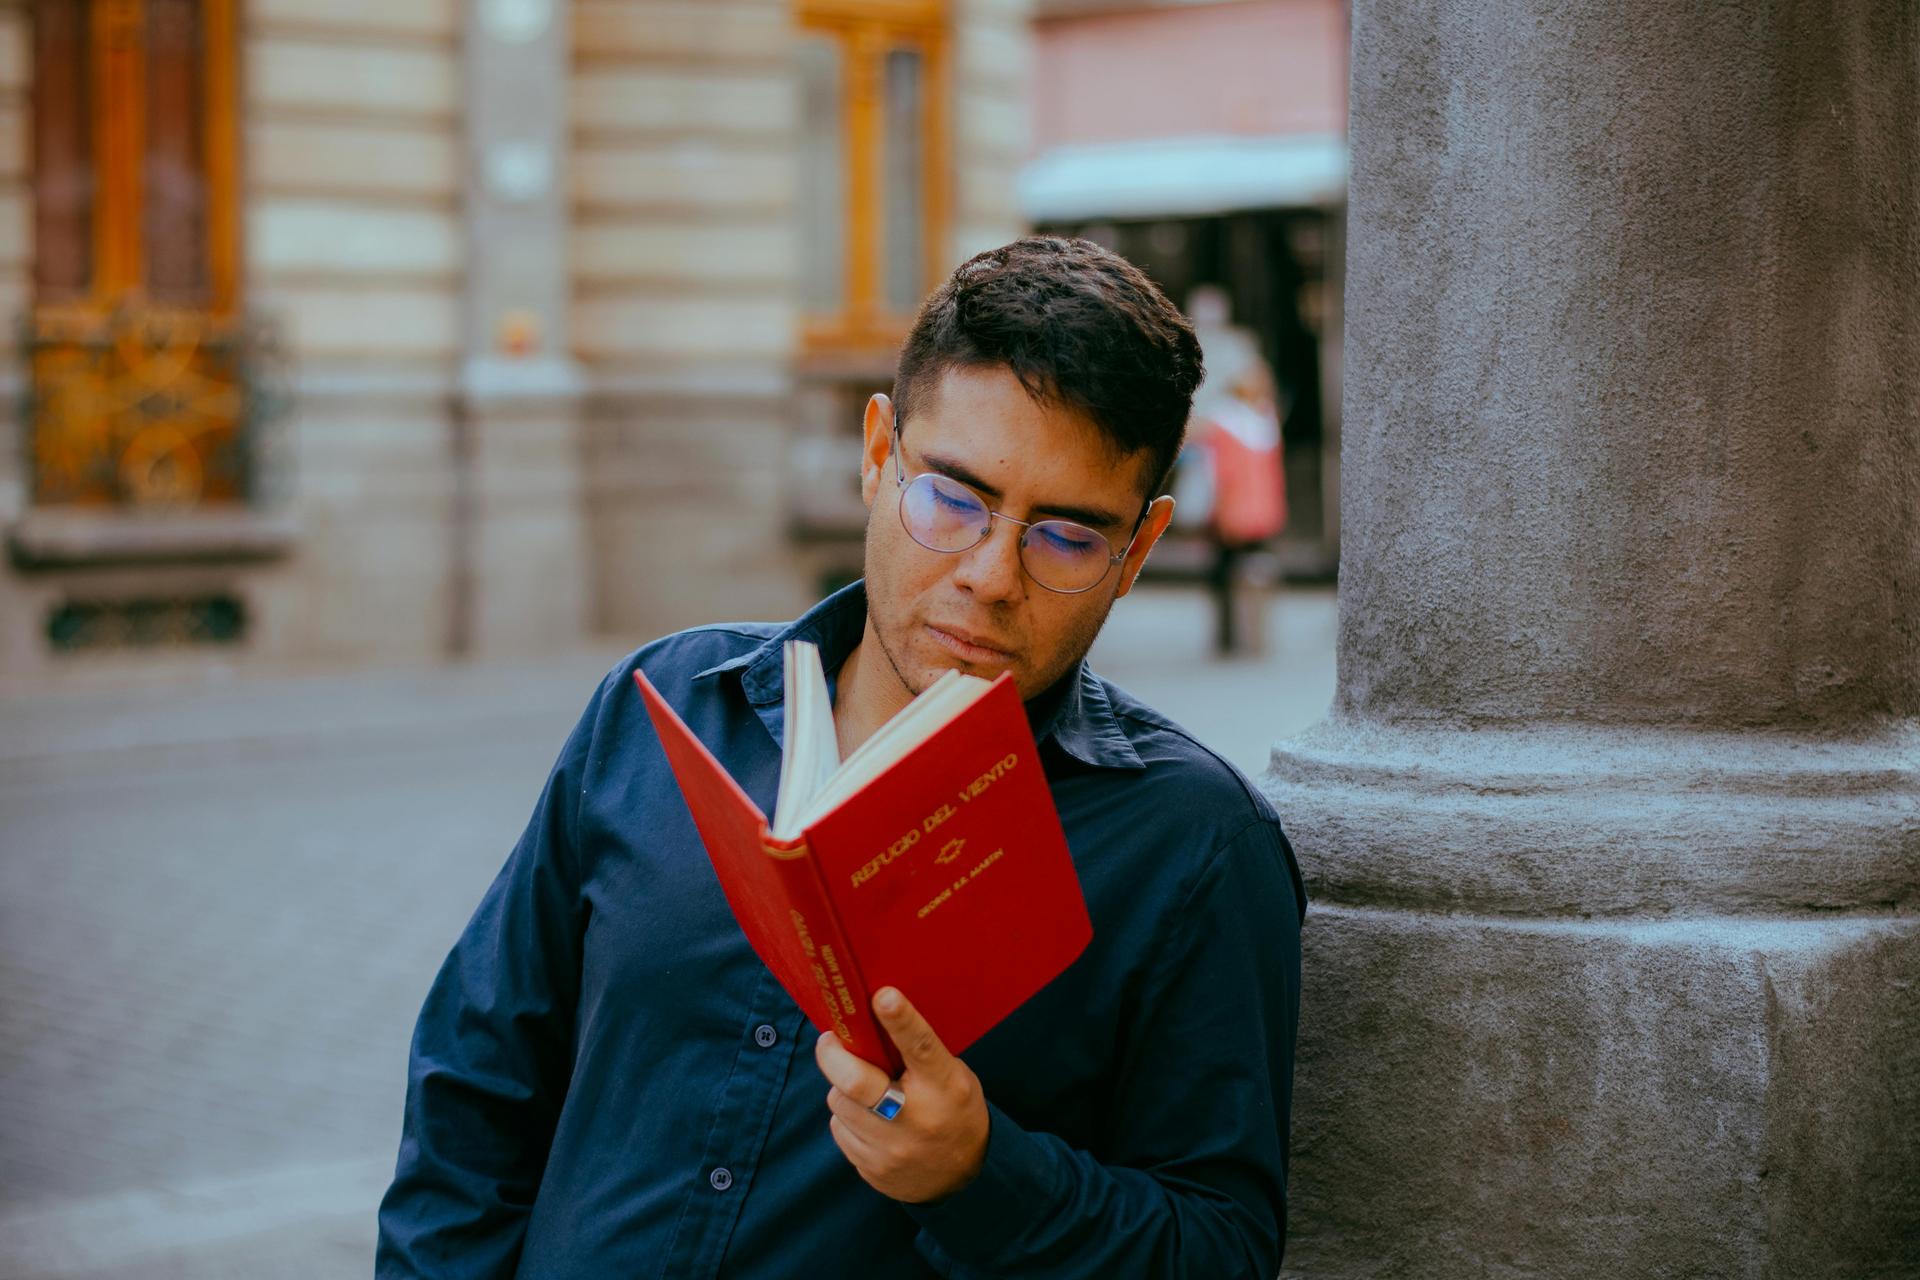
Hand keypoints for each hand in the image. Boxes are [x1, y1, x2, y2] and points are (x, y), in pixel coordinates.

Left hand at [813, 987, 989, 1203]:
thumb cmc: (953, 1112)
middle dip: (833, 1056)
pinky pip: (840, 1130)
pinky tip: (866, 1119)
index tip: (882, 996)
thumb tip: (871, 1023)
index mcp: (945, 1087)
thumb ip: (917, 1055)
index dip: (901, 1020)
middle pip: (857, 1083)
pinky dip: (846, 1117)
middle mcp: (918, 1119)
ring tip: (858, 1087)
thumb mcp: (952, 1077)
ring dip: (841, 1088)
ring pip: (840, 1103)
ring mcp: (892, 1149)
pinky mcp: (872, 1169)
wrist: (960, 1179)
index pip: (920, 1048)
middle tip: (829, 1040)